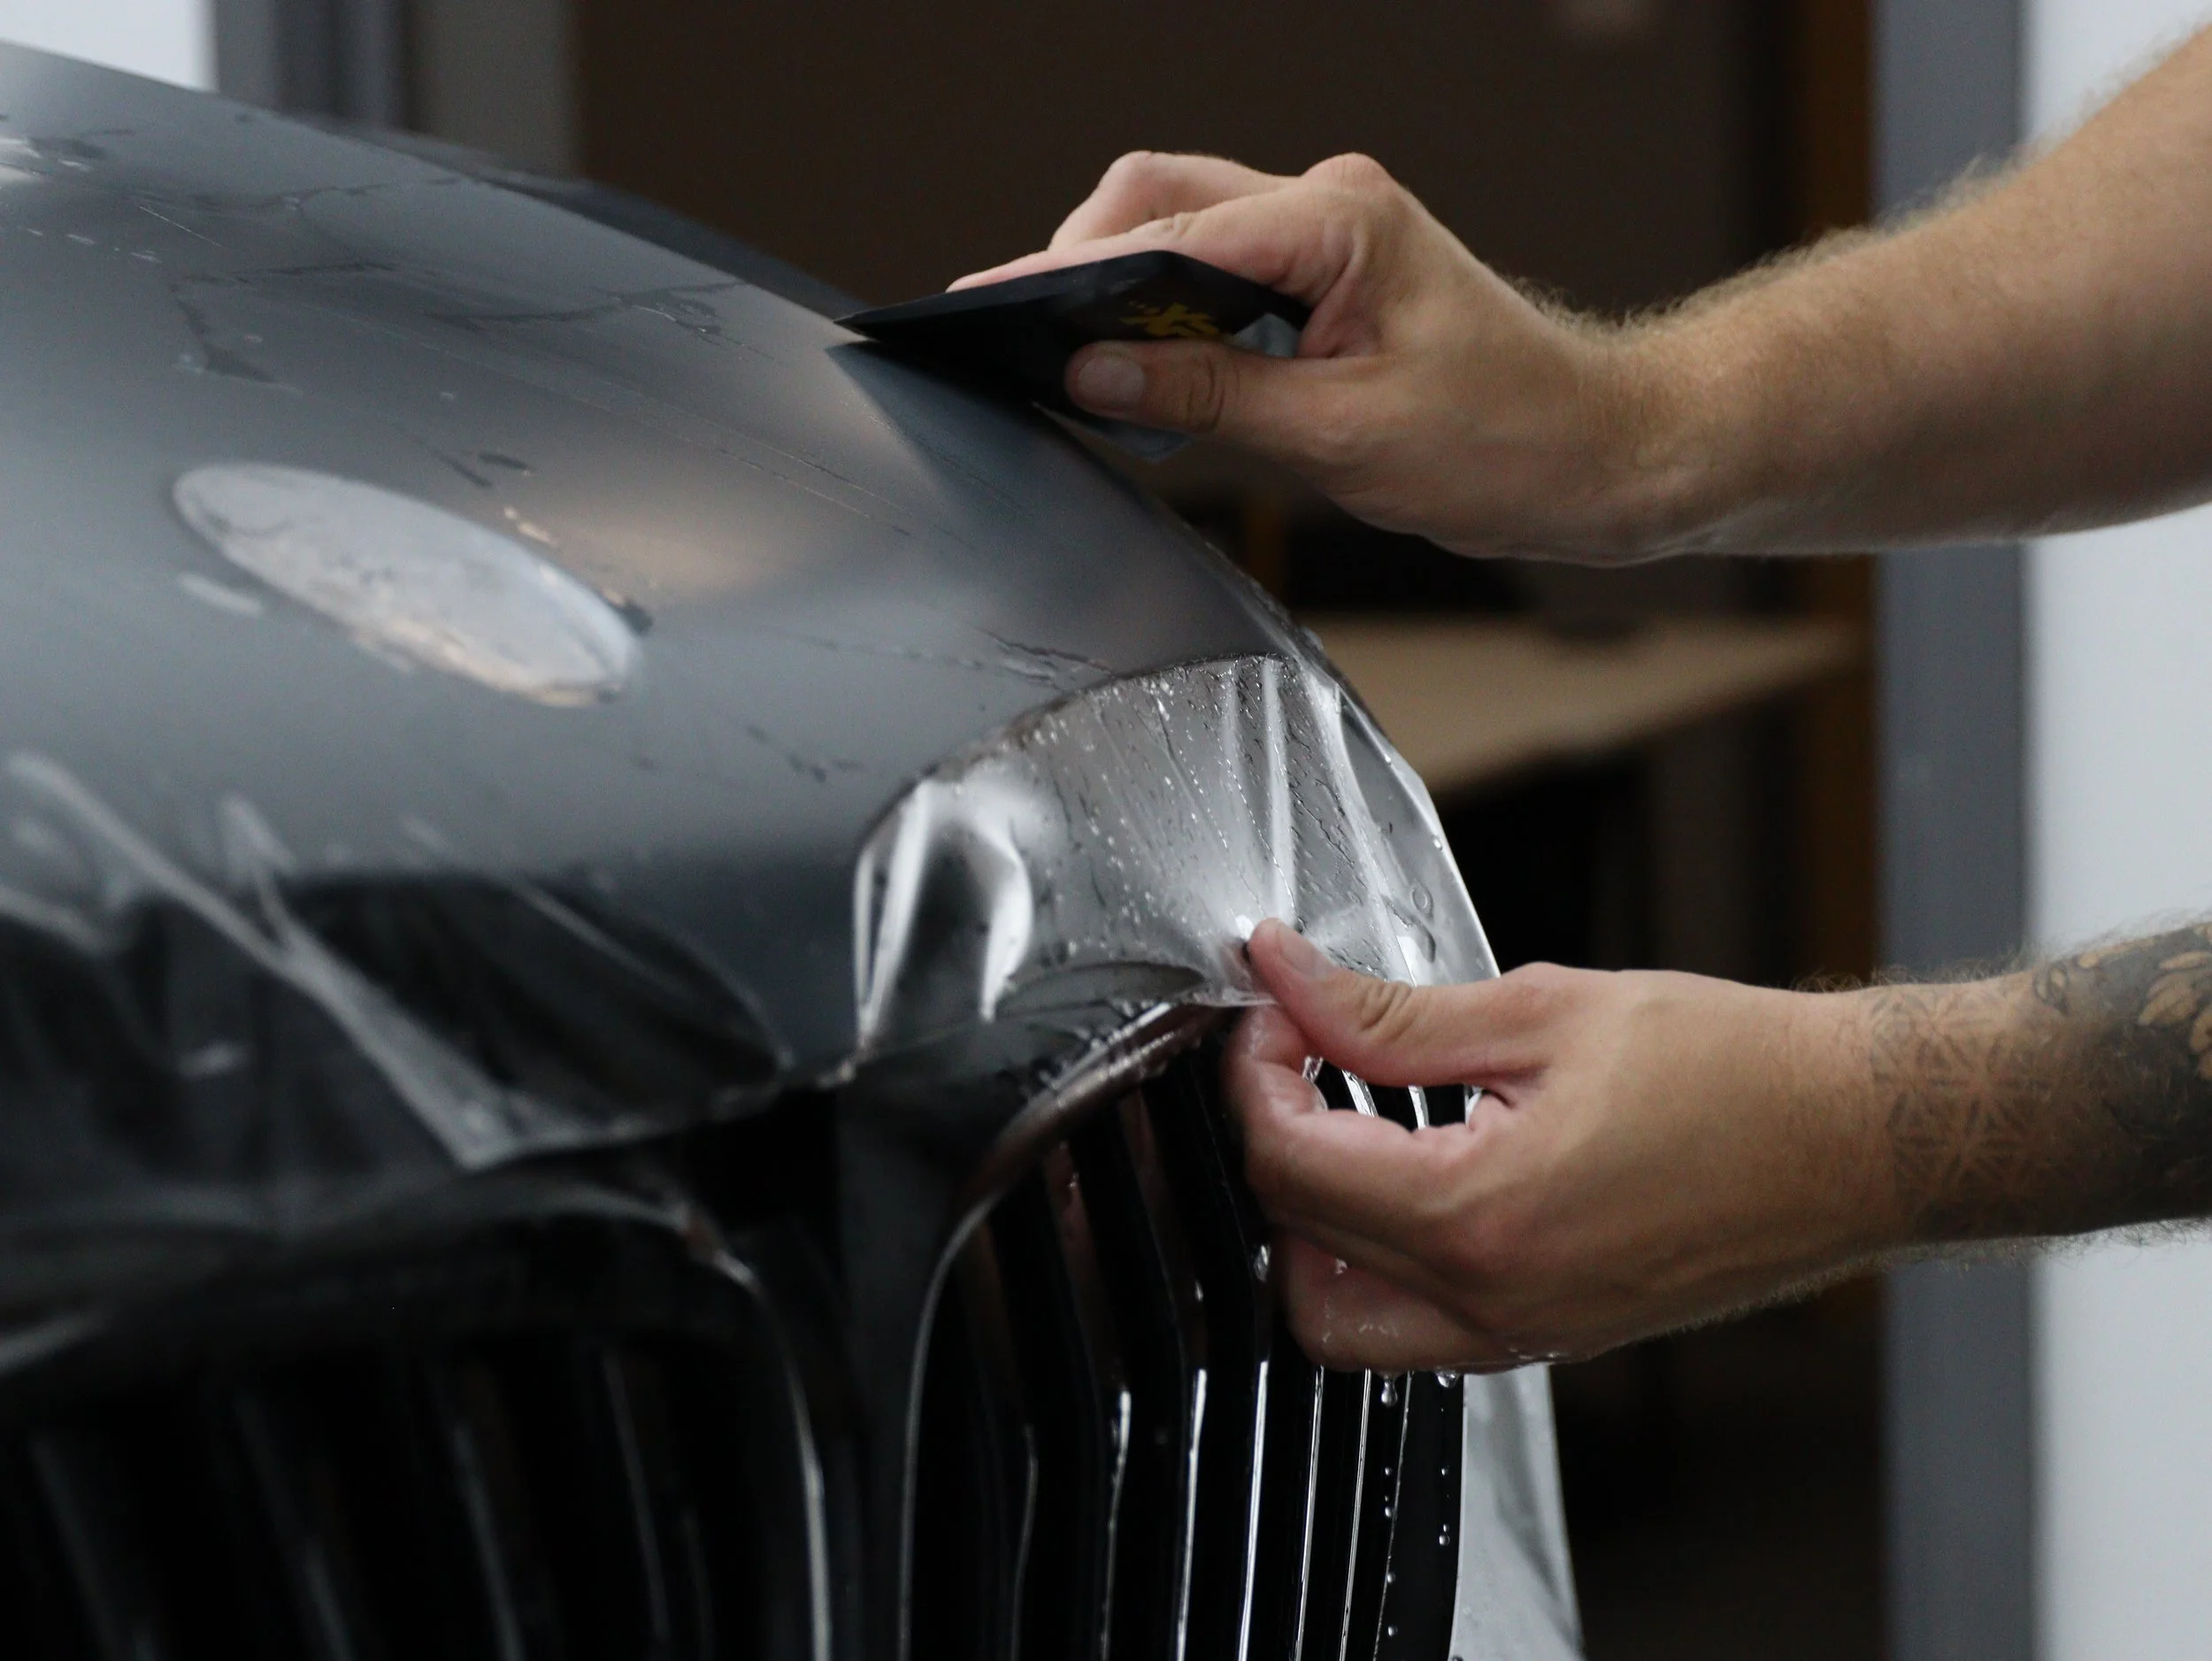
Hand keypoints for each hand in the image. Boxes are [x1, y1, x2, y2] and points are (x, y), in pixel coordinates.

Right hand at [953, 152, 1688, 560]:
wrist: (1595, 453)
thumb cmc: (1504, 441)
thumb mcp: (1339, 435)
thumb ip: (1206, 395)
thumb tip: (1095, 370)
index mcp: (1337, 222)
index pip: (1168, 233)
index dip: (1069, 272)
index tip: (994, 306)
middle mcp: (1327, 207)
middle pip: (1161, 198)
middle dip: (1080, 261)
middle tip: (1022, 337)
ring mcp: (1327, 238)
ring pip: (1183, 232)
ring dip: (1124, 289)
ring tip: (1072, 360)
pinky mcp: (1325, 279)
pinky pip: (1218, 275)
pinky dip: (1168, 315)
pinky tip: (1141, 370)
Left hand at [1224, 920, 1899, 1370]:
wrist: (1860, 1138)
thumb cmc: (1737, 1071)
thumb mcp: (1539, 1012)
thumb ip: (1388, 1011)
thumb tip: (1288, 979)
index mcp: (1478, 1216)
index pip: (1286, 1165)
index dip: (1255, 1073)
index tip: (1275, 1010)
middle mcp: (1490, 1302)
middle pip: (1294, 1247)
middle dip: (1272, 1144)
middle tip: (1300, 1058)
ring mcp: (1521, 1336)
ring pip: (1340, 1320)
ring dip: (1311, 1228)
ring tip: (1346, 1121)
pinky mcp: (1550, 1340)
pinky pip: (1414, 1330)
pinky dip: (1377, 1261)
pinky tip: (1412, 1169)